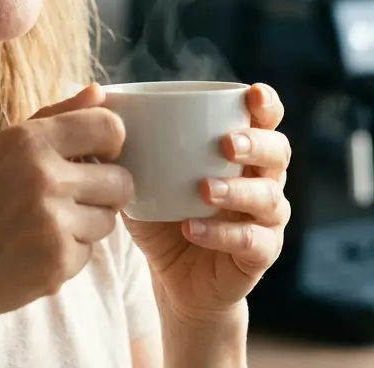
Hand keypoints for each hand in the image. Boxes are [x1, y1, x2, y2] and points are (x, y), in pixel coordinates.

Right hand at [0, 85, 134, 328]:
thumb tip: (99, 92)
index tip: (100, 157)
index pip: (109, 126)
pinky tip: (30, 255)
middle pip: (121, 180)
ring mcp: (52, 221)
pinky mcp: (57, 263)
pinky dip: (66, 257)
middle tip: (71, 203)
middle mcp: (44, 176)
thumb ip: (52, 119)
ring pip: (108, 220)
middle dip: (105, 194)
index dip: (113, 144)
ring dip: (85, 227)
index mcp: (27, 140)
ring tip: (40, 230)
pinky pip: (88, 254)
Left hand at [123, 83, 290, 322]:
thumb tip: (94, 97)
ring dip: (238, 190)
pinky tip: (192, 227)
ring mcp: (267, 218)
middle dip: (256, 144)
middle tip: (225, 144)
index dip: (266, 104)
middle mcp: (264, 178)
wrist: (173, 278)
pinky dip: (222, 233)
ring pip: (269, 197)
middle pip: (279, 152)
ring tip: (205, 190)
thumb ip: (125, 140)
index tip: (252, 95)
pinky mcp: (260, 254)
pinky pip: (252, 241)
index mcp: (243, 151)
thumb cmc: (163, 213)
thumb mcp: (141, 174)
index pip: (267, 119)